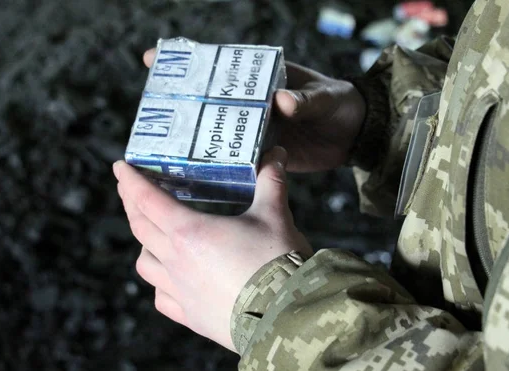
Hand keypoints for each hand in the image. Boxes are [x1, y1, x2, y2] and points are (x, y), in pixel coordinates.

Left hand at [114, 147, 311, 351]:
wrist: (283, 315)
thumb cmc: (275, 261)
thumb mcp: (275, 215)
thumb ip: (272, 182)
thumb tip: (277, 154)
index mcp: (189, 232)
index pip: (148, 200)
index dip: (130, 181)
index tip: (119, 167)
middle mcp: (176, 261)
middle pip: (140, 228)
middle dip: (131, 204)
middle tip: (129, 190)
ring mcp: (180, 291)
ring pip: (145, 264)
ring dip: (144, 245)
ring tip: (153, 237)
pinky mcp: (190, 316)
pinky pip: (162, 297)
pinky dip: (161, 283)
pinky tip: (171, 280)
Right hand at [142, 50, 365, 171]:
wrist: (355, 135)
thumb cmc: (340, 103)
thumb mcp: (325, 96)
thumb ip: (305, 98)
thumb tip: (282, 101)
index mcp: (262, 80)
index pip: (221, 67)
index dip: (189, 62)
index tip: (154, 59)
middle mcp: (252, 105)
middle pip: (211, 103)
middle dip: (182, 105)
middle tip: (152, 112)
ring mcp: (256, 131)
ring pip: (220, 133)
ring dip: (197, 139)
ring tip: (165, 147)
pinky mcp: (264, 155)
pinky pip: (239, 160)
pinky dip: (223, 165)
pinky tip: (199, 173)